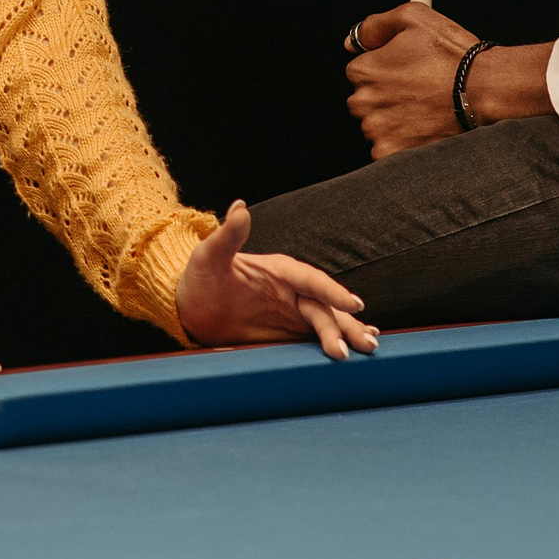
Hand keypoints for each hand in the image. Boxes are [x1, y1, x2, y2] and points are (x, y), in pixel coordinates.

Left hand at [173, 201, 378, 360]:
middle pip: (325, 307)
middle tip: (365, 343)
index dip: (333, 291)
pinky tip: (355, 351)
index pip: (311, 280)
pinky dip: (337, 342)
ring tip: (368, 347)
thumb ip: (228, 236)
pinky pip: (315, 340)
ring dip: (348, 334)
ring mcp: (291, 314)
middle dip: (346, 323)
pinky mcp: (286, 335)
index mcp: (280, 271)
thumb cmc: (200, 278)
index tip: (353, 303)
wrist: (190, 309)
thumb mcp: (209, 256)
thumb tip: (240, 207)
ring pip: (327, 323)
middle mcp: (291, 292)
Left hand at [343, 4, 551, 158]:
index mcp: (363, 71)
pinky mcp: (392, 153)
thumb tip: (353, 39)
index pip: (360, 71)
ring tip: (425, 109)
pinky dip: (402, 141)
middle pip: (365, 100)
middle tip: (418, 91)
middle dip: (386, 96)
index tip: (407, 72)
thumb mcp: (412, 17)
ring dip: (394, 119)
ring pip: (376, 124)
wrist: (486, 91)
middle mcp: (364, 102)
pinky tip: (424, 127)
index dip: (385, 70)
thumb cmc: (454, 57)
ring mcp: (377, 130)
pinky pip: (387, 148)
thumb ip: (375, 25)